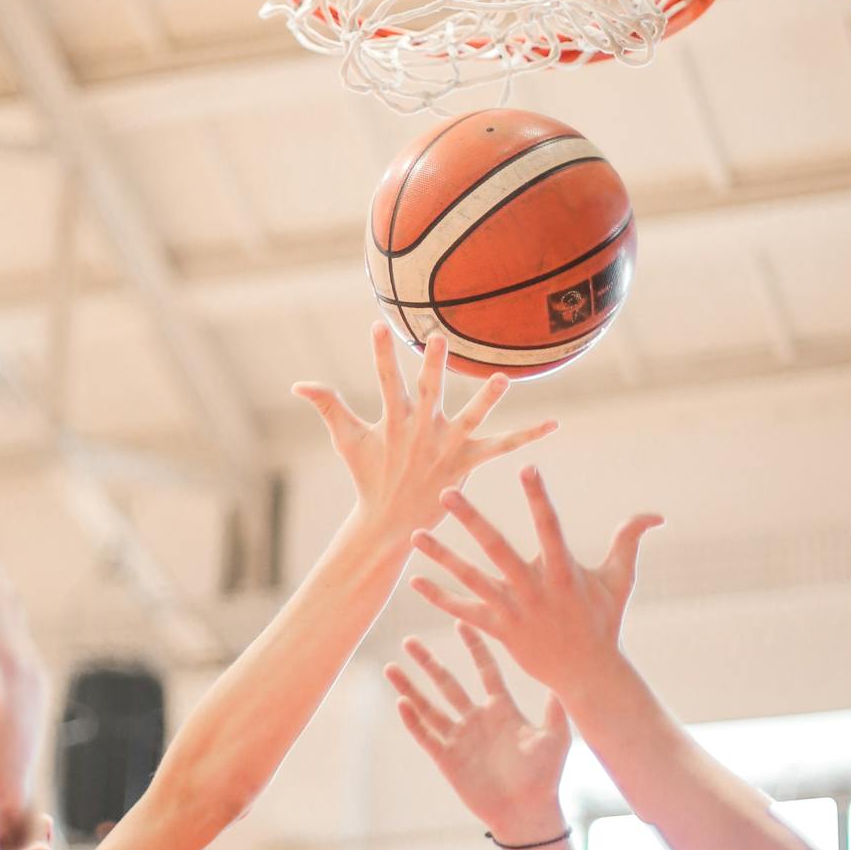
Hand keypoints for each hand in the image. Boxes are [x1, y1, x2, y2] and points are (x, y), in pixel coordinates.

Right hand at [295, 325, 556, 546]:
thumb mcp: (347, 439)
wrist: (389, 524)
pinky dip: (528, 436)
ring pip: (471, 419)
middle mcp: (422, 432)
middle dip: (434, 367)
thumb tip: (297, 384)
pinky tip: (553, 424)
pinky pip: (502, 447)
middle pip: (429, 393)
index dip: (381, 354)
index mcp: (394, 421)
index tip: (379, 326)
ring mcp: (447, 448)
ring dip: (486, 400)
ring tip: (503, 378)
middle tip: (439, 339)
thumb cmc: (368, 475)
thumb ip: (326, 405)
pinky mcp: (468, 464)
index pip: (385, 381)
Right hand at [387, 626, 571, 840]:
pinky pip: (426, 736)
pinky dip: (413, 720)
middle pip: (447, 683)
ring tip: (391, 667)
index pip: (485, 670)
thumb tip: (563, 673)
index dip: (474, 646)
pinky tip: (400, 703)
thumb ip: (555, 707)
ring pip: (429, 706)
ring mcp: (460, 739)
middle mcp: (477, 719)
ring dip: (410, 687)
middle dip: (428, 662)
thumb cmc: (544, 777)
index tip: (461, 622)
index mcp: (502, 709)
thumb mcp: (554, 737)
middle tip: (409, 640)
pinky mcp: (448, 759)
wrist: (528, 813)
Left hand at [408, 466, 661, 700]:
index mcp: (563, 572)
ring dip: (442, 556)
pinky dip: (439, 597)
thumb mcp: (619, 580)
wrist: (587, 674)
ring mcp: (513, 611)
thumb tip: (655, 514)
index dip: (538, 497)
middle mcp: (534, 589)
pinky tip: (414, 581)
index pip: (550, 526)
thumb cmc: (603, 622)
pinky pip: (464, 611)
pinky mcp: (499, 630)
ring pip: (471, 578)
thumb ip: (629, 541)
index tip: (526, 466)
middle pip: (497, 548)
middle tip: (447, 492)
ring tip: (415, 534)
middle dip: (470, 520)